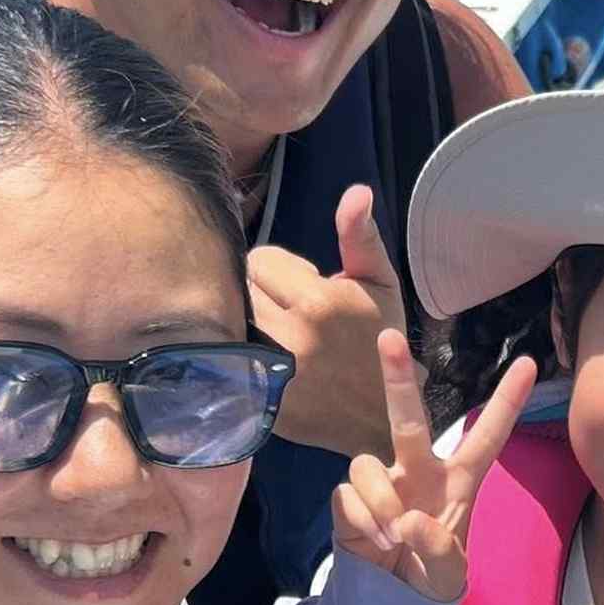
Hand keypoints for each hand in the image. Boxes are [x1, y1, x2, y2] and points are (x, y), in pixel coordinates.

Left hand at [248, 186, 414, 458]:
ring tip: (271, 333)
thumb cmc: (380, 339)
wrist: (382, 414)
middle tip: (286, 311)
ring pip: (225, 318)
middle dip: (259, 293)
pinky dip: (232, 353)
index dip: (280, 271)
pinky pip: (221, 356)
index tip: (303, 290)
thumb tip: (357, 190)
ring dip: (243, 320)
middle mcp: (289, 335)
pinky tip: (258, 359)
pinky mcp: (254, 396)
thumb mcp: (380, 284)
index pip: (260, 259)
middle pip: (238, 285)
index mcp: (319, 301)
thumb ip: (360, 237)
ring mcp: (268, 370)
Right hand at [328, 331, 527, 601]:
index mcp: (459, 482)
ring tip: (393, 535)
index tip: (527, 362)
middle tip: (389, 337)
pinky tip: (375, 541)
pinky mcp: (350, 499)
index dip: (506, 401)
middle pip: (409, 419)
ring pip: (368, 463)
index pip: (487, 437)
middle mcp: (419, 471)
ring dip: (380, 500)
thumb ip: (441, 551)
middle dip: (398, 377)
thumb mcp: (451, 576)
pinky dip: (363, 520)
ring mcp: (383, 482)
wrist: (392, 602)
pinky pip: (348, 496)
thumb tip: (410, 520)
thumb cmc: (433, 578)